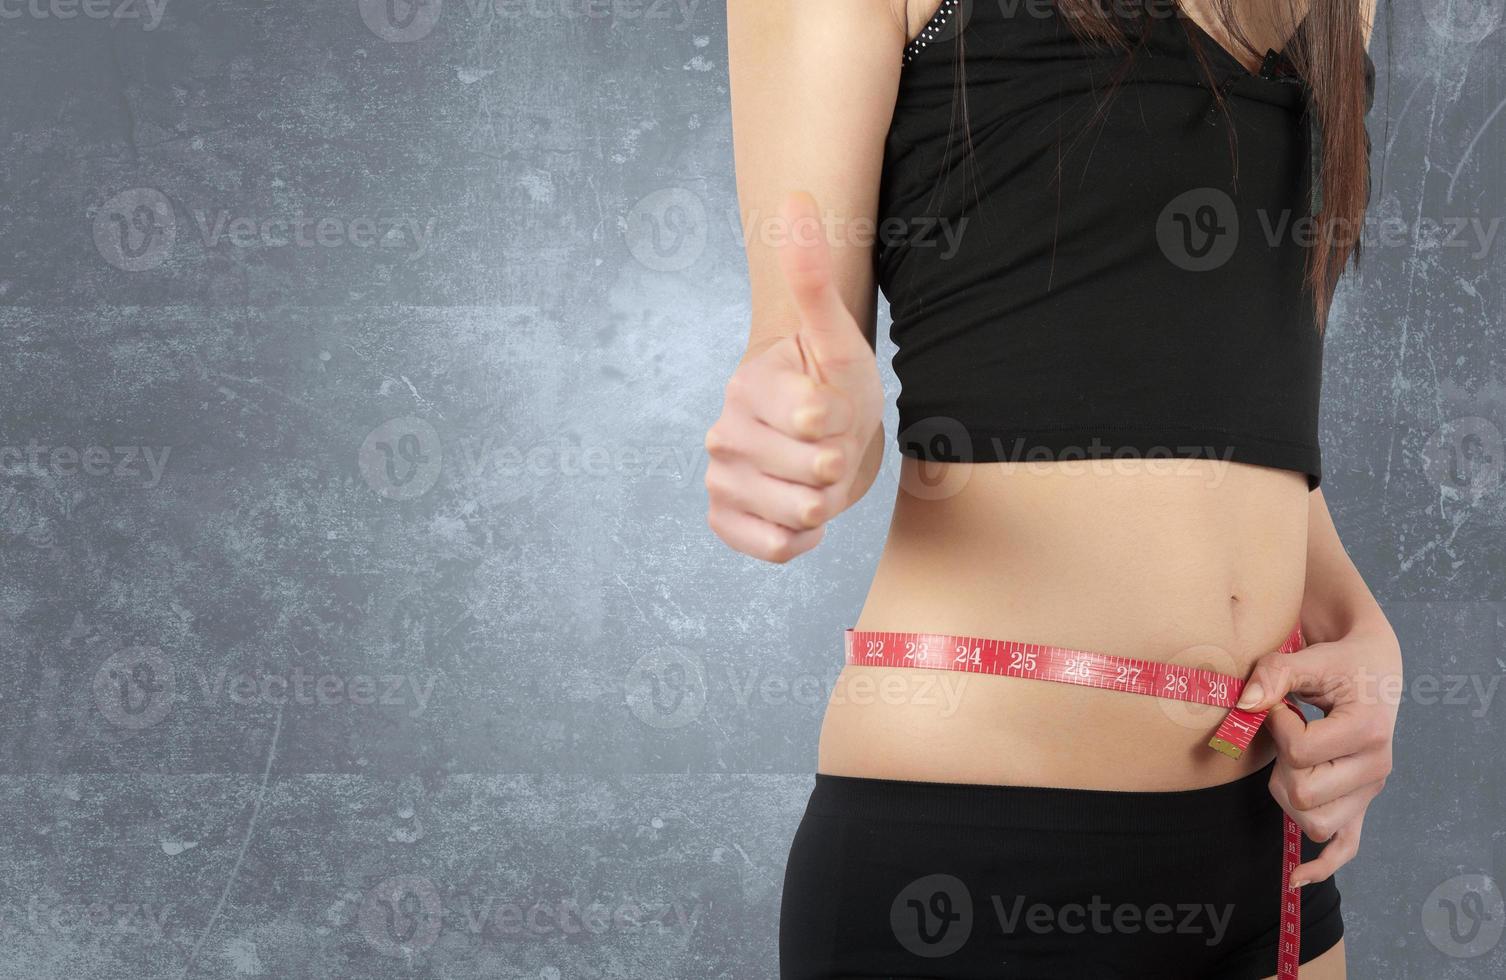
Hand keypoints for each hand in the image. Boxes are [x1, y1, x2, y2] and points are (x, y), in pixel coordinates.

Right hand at [704, 192, 883, 561]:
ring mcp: (719, 480)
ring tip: (819, 477)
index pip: (816, 418)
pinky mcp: (723, 521)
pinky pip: (775, 547)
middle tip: (832, 446)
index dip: (843, 420)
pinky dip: (800, 537)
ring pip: (799, 513)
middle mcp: (722, 434)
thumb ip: (813, 276)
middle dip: (841, 465)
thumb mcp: (836, 336)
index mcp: (747, 387)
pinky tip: (800, 510)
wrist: (821, 435)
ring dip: (826, 501)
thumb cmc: (833, 382)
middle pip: (814, 473)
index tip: (834, 406)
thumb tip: (796, 196)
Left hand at [1236, 628, 1402, 886]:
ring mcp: (1369, 791)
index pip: (1302, 752)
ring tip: (1293, 758)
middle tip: (1285, 731)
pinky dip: (1322, 864)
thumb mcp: (1308, 656)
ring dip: (1288, 793)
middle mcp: (1376, 768)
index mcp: (1369, 730)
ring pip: (1315, 823)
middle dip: (1280, 763)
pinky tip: (1296, 878)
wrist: (1372, 669)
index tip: (1279, 703)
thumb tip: (1246, 705)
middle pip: (1304, 794)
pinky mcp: (1360, 802)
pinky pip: (1346, 846)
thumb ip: (1274, 674)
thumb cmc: (1338, 662)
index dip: (1276, 724)